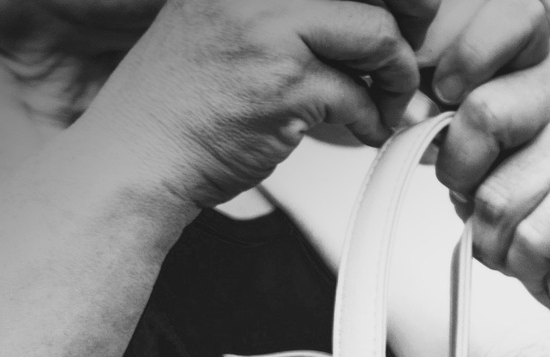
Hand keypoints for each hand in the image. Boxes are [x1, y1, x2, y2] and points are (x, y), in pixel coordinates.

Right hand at [77, 0, 430, 213]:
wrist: (141, 150)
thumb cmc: (189, 98)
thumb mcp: (237, 25)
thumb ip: (298, 11)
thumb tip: (385, 12)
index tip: (408, 17)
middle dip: (404, 32)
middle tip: (399, 65)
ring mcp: (268, 29)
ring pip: (379, 34)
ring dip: (396, 79)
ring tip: (383, 105)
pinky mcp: (285, 83)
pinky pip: (361, 96)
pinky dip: (372, 121)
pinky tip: (360, 130)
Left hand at [432, 13, 549, 303]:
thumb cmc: (542, 207)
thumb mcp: (494, 151)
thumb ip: (458, 123)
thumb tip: (412, 115)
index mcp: (542, 64)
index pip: (499, 23)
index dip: (460, 63)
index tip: (448, 105)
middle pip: (482, 117)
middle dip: (461, 177)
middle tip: (480, 200)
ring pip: (498, 197)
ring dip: (493, 239)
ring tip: (519, 241)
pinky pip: (529, 237)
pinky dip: (523, 263)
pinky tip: (544, 259)